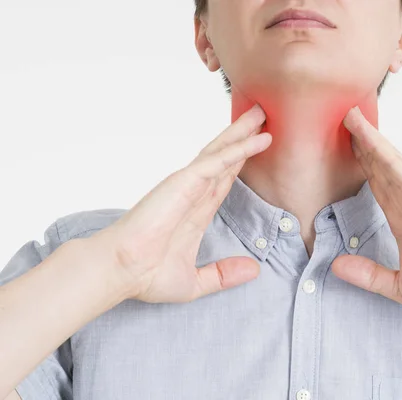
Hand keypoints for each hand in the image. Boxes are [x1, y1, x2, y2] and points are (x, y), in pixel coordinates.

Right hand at [88, 104, 271, 302]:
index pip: (224, 179)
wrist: (122, 271)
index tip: (254, 146)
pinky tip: (258, 139)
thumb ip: (223, 274)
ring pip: (222, 152)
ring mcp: (189, 185)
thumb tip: (254, 270)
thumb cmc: (146, 275)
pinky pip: (217, 162)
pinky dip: (239, 149)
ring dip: (243, 133)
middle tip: (262, 117)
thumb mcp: (195, 281)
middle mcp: (194, 193)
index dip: (241, 161)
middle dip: (243, 137)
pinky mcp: (185, 182)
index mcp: (196, 211)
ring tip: (261, 114)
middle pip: (225, 158)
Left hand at [331, 106, 401, 310]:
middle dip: (362, 146)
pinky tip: (364, 133)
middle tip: (343, 122)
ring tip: (349, 115)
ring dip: (367, 138)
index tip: (347, 150)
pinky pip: (396, 168)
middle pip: (379, 168)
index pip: (378, 186)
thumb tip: (336, 266)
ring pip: (386, 161)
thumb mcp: (397, 285)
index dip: (363, 167)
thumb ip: (367, 275)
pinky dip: (380, 149)